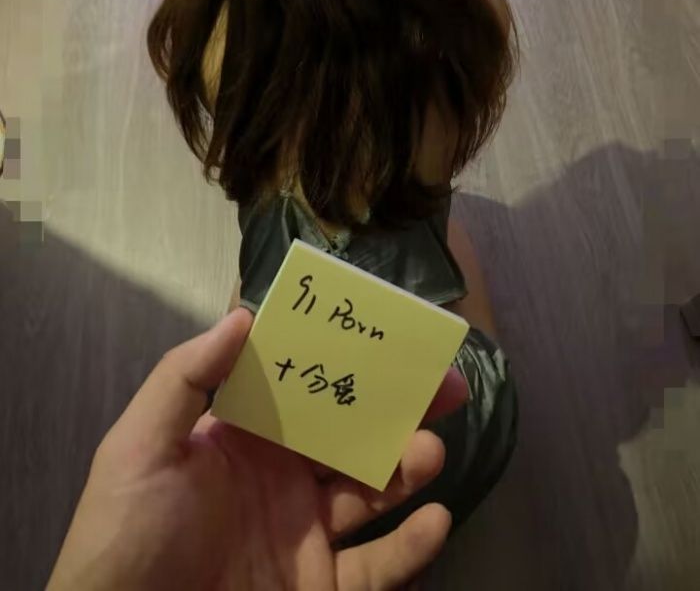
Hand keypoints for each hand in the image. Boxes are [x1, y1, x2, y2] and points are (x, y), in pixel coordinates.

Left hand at [47, 308, 467, 590]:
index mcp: (245, 437)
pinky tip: (436, 520)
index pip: (306, 387)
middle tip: (446, 385)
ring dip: (407, 468)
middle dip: (398, 408)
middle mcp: (283, 477)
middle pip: (352, 434)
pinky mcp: (320, 588)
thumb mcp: (140, 446)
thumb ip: (186, 377)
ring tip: (430, 451)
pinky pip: (376, 568)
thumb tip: (244, 313)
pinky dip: (410, 546)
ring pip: (372, 492)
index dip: (346, 359)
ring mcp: (305, 534)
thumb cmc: (124, 534)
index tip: (387, 334)